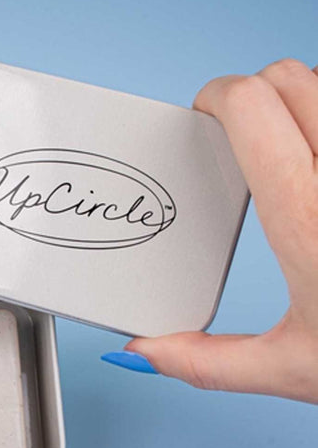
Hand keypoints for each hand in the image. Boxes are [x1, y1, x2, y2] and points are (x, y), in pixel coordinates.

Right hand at [103, 59, 317, 403]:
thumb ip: (207, 363)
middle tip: (241, 128)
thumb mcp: (294, 369)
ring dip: (302, 95)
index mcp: (311, 227)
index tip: (206, 113)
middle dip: (254, 92)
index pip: (254, 111)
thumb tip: (145, 354)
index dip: (218, 97)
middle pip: (291, 78)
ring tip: (288, 138)